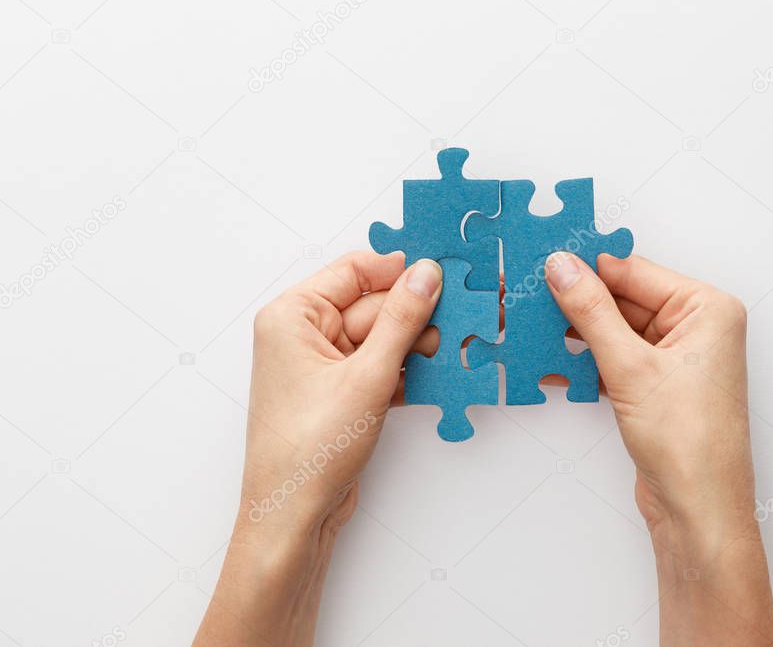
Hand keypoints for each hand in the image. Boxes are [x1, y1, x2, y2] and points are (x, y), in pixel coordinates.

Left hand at [242, 251, 440, 531]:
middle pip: (373, 305)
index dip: (400, 271)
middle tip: (463, 313)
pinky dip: (408, 371)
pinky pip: (381, 366)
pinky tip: (439, 375)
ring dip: (417, 345)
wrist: (294, 517)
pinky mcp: (341, 393)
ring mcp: (323, 366)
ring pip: (382, 337)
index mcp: (293, 316)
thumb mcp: (366, 376)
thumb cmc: (309, 451)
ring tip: (455, 349)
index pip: (354, 272)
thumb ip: (401, 320)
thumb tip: (426, 276)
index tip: (443, 273)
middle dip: (417, 314)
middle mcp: (304, 334)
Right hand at [545, 252, 772, 645]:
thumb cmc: (691, 443)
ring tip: (528, 327)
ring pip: (613, 330)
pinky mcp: (656, 386)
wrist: (698, 511)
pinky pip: (613, 359)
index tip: (542, 262)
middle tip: (526, 295)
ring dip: (574, 333)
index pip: (634, 271)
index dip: (585, 268)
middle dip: (574, 302)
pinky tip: (548, 361)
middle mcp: (696, 328)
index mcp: (707, 309)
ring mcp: (675, 358)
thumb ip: (591, 312)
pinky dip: (584, 361)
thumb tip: (563, 268)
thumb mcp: (631, 367)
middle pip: (621, 299)